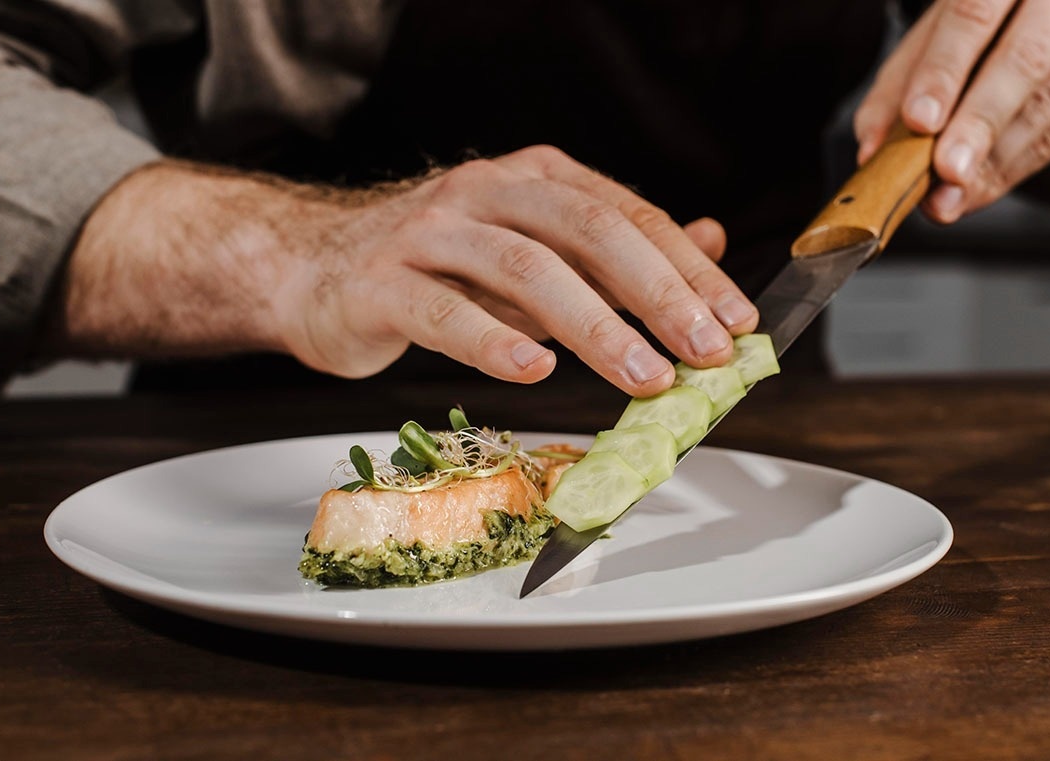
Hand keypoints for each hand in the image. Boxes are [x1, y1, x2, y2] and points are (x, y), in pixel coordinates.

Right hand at [57, 147, 757, 396]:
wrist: (312, 266)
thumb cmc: (433, 266)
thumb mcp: (534, 248)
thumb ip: (615, 250)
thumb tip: (710, 244)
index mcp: (533, 179)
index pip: (627, 216)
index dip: (688, 268)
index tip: (737, 322)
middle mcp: (486, 192)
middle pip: (587, 231)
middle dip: (656, 293)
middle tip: (705, 350)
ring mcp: (430, 233)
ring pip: (525, 270)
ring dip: (593, 326)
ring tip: (643, 376)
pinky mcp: (381, 283)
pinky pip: (444, 311)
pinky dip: (493, 342)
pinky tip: (534, 374)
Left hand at [854, 0, 1049, 221]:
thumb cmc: (983, 22)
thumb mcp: (933, 36)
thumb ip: (898, 87)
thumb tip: (872, 147)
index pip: (974, 15)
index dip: (944, 71)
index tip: (919, 121)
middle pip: (1027, 59)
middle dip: (980, 123)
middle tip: (946, 171)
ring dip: (996, 160)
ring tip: (950, 198)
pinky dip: (1020, 166)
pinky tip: (981, 189)